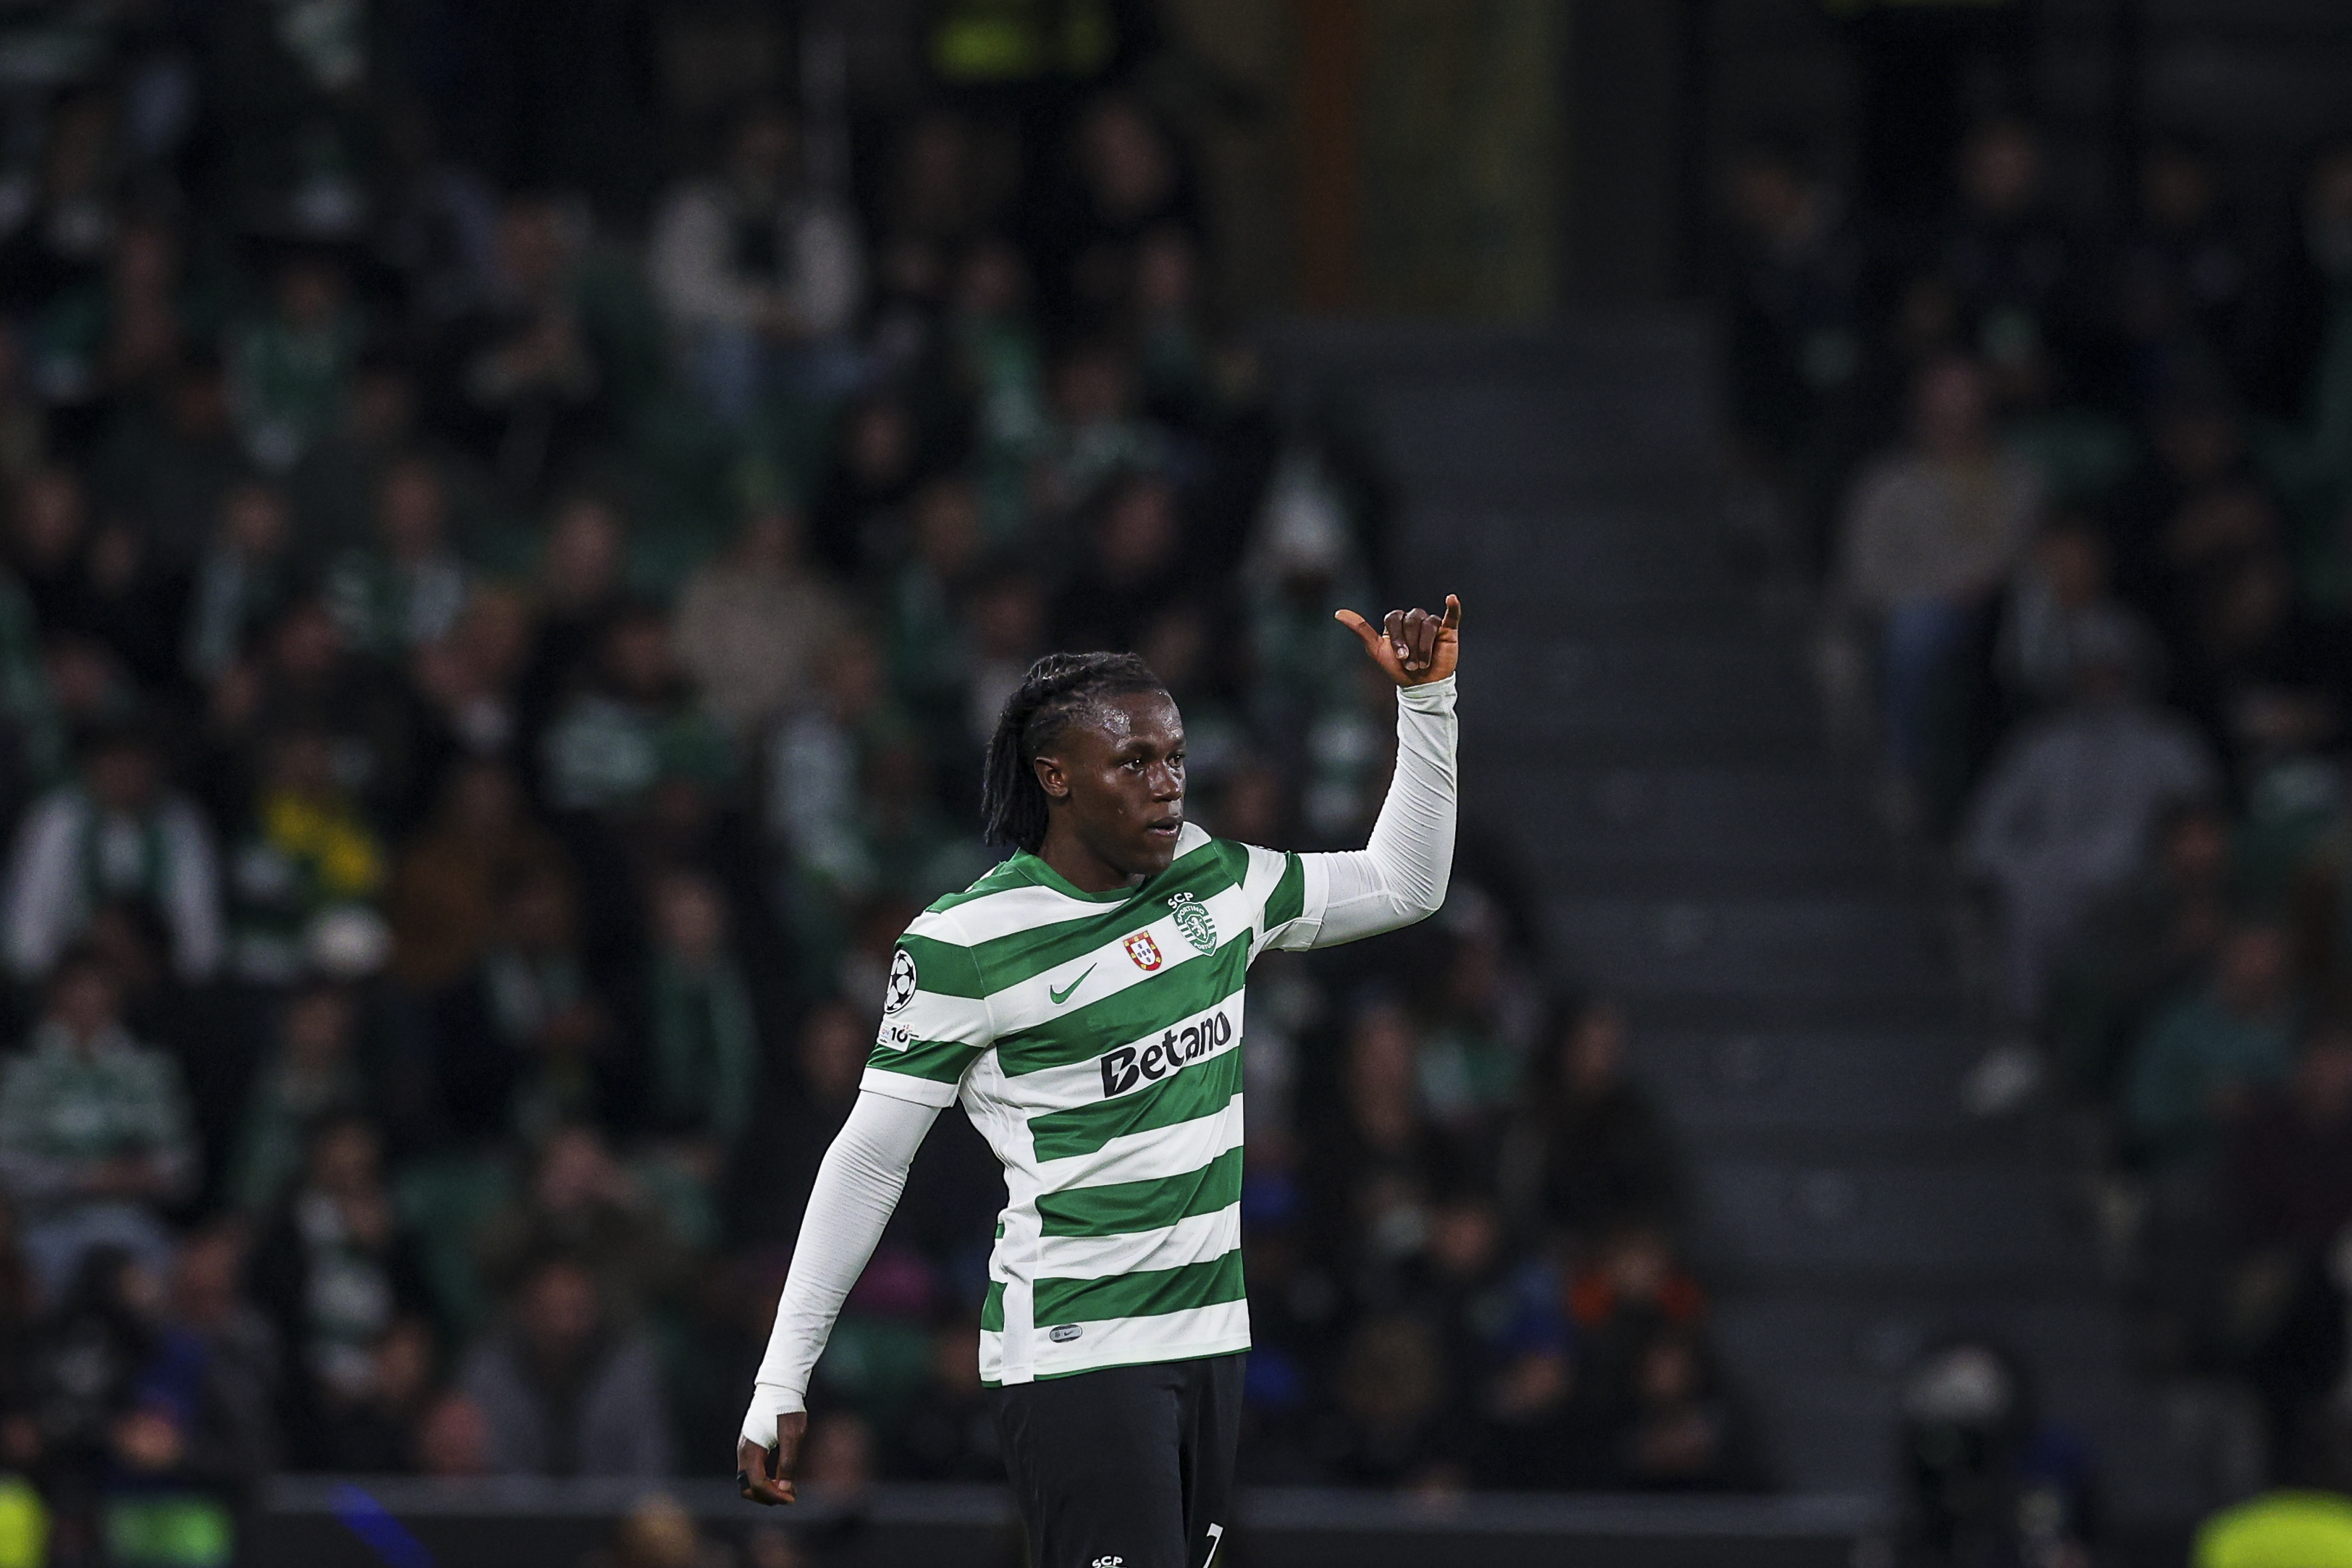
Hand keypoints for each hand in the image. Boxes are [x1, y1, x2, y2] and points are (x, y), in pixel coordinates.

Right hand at [737, 1411, 807, 1505]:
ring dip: (766, 1491)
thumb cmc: (787, 1408)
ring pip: (748, 1482)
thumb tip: (785, 1488)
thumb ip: (788, 1462)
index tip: (791, 1497)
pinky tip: (781, 1479)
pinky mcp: (750, 1448)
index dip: (773, 1495)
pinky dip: (764, 1481)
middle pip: (747, 1488)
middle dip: (767, 1497)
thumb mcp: (793, 1435)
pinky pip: (752, 1473)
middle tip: (789, 1496)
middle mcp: (743, 1452)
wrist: (779, 1388)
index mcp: (751, 1450)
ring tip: (788, 1489)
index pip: (756, 1484)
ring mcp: (744, 1450)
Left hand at [1336, 594, 1461, 686]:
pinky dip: (1453, 607)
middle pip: (1411, 621)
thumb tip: (1338, 613)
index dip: (1397, 638)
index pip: (1394, 618)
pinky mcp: (1448, 630)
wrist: (1420, 685)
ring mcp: (1430, 624)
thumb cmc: (1397, 669)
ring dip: (1424, 647)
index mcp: (1396, 622)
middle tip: (1411, 664)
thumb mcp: (1376, 650)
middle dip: (1411, 645)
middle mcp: (1413, 619)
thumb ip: (1360, 629)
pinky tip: (1451, 599)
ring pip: (1427, 624)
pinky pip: (1451, 615)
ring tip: (1423, 664)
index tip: (1400, 658)